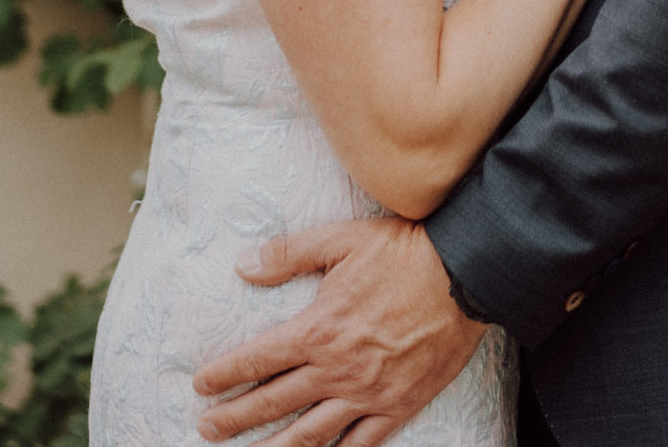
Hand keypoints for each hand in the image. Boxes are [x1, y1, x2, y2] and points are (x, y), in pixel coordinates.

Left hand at [192, 218, 485, 446]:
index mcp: (318, 329)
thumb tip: (242, 265)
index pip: (258, 360)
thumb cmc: (404, 253)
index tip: (200, 386)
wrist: (467, 274)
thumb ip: (288, 254)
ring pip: (311, 434)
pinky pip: (362, 444)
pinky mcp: (399, 405)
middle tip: (207, 428)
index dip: (225, 375)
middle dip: (235, 419)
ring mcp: (368, 393)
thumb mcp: (341, 240)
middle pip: (274, 402)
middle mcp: (337, 369)